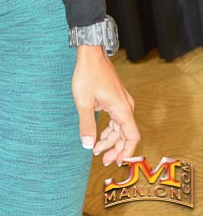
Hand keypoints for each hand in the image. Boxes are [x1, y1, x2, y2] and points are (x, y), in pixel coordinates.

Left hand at [72, 45, 139, 167]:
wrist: (91, 53)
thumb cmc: (88, 74)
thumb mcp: (84, 101)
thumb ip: (86, 124)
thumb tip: (87, 145)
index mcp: (122, 108)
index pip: (132, 136)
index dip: (126, 152)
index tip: (117, 162)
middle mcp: (126, 106)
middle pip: (125, 134)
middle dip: (115, 148)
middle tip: (102, 159)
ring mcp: (121, 102)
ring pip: (120, 127)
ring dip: (110, 139)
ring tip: (97, 149)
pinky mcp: (115, 98)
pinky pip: (116, 119)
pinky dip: (109, 129)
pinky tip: (99, 135)